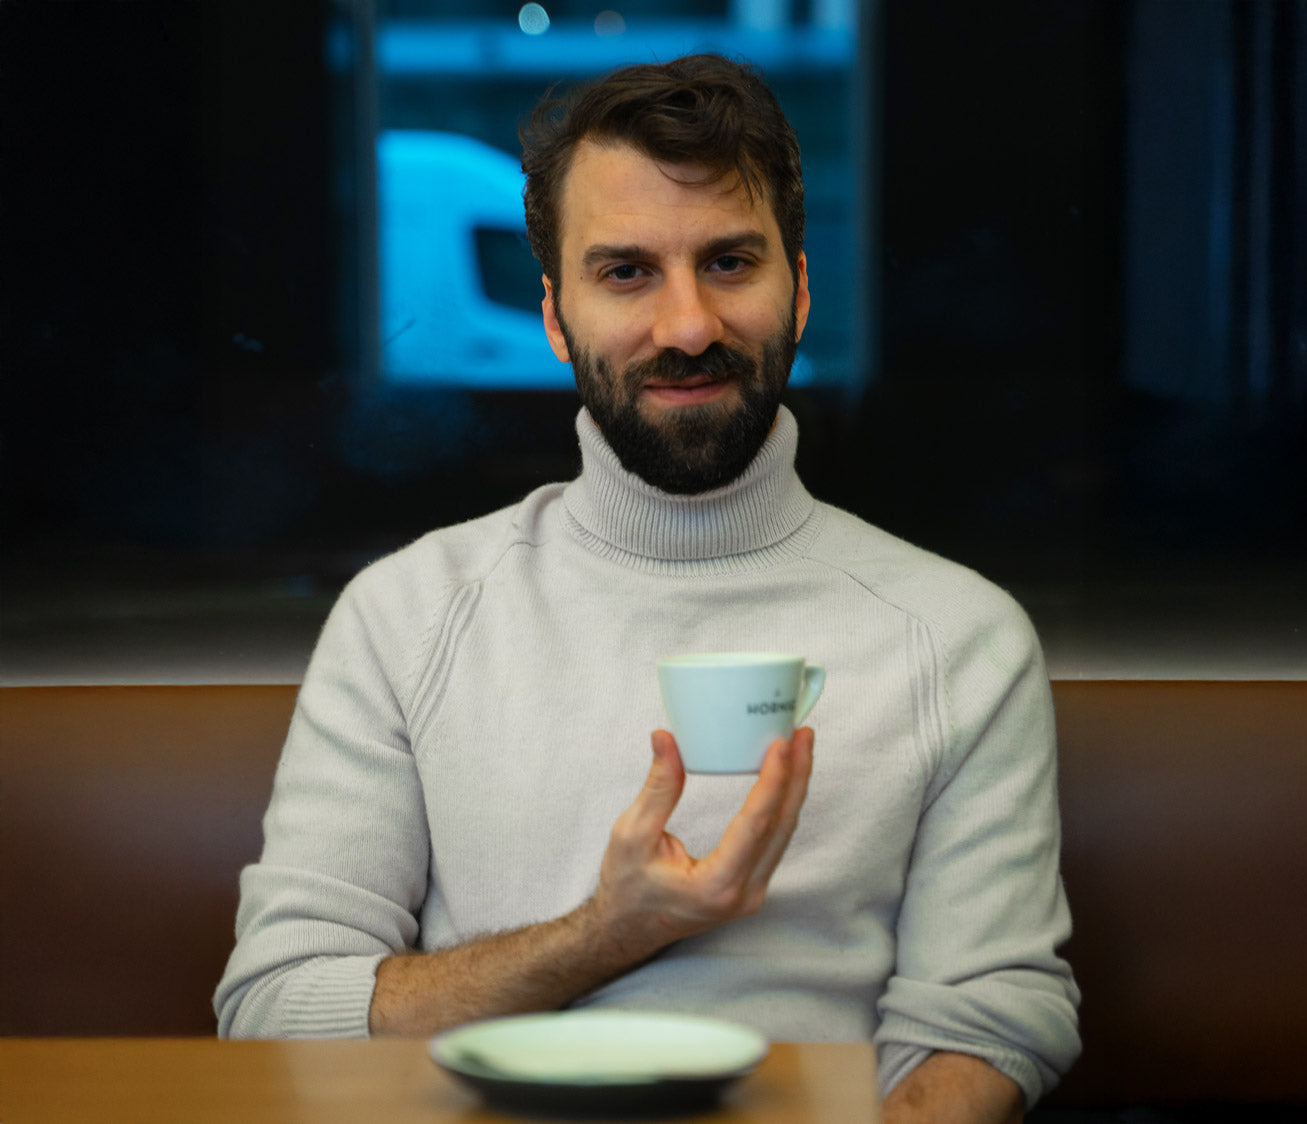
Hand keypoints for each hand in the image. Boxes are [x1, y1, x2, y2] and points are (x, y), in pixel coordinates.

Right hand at [585, 726, 814, 961]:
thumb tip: (666, 739)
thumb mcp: (632, 834)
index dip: (773, 780)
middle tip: (803, 733)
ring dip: (794, 787)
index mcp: (716, 886)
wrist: (626, 929)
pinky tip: (784, 778)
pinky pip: (776, 841)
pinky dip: (782, 805)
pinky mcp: (752, 886)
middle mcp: (743, 895)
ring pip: (785, 833)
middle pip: (782, 826)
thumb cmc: (626, 886)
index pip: (756, 824)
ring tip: (800, 747)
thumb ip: (658, 787)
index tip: (782, 743)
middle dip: (797, 776)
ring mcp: (752, 894)